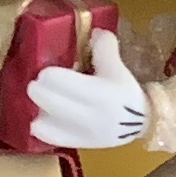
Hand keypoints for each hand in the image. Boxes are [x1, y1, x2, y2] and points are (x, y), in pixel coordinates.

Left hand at [20, 30, 150, 150]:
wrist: (140, 123)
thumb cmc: (126, 92)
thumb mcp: (118, 67)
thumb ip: (105, 48)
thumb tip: (93, 31)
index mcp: (101, 94)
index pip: (63, 83)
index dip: (49, 75)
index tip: (44, 70)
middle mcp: (90, 116)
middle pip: (51, 102)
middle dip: (38, 90)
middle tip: (34, 82)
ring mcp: (83, 134)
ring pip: (47, 123)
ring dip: (36, 109)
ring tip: (34, 100)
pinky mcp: (79, 145)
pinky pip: (52, 139)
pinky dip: (40, 128)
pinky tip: (35, 119)